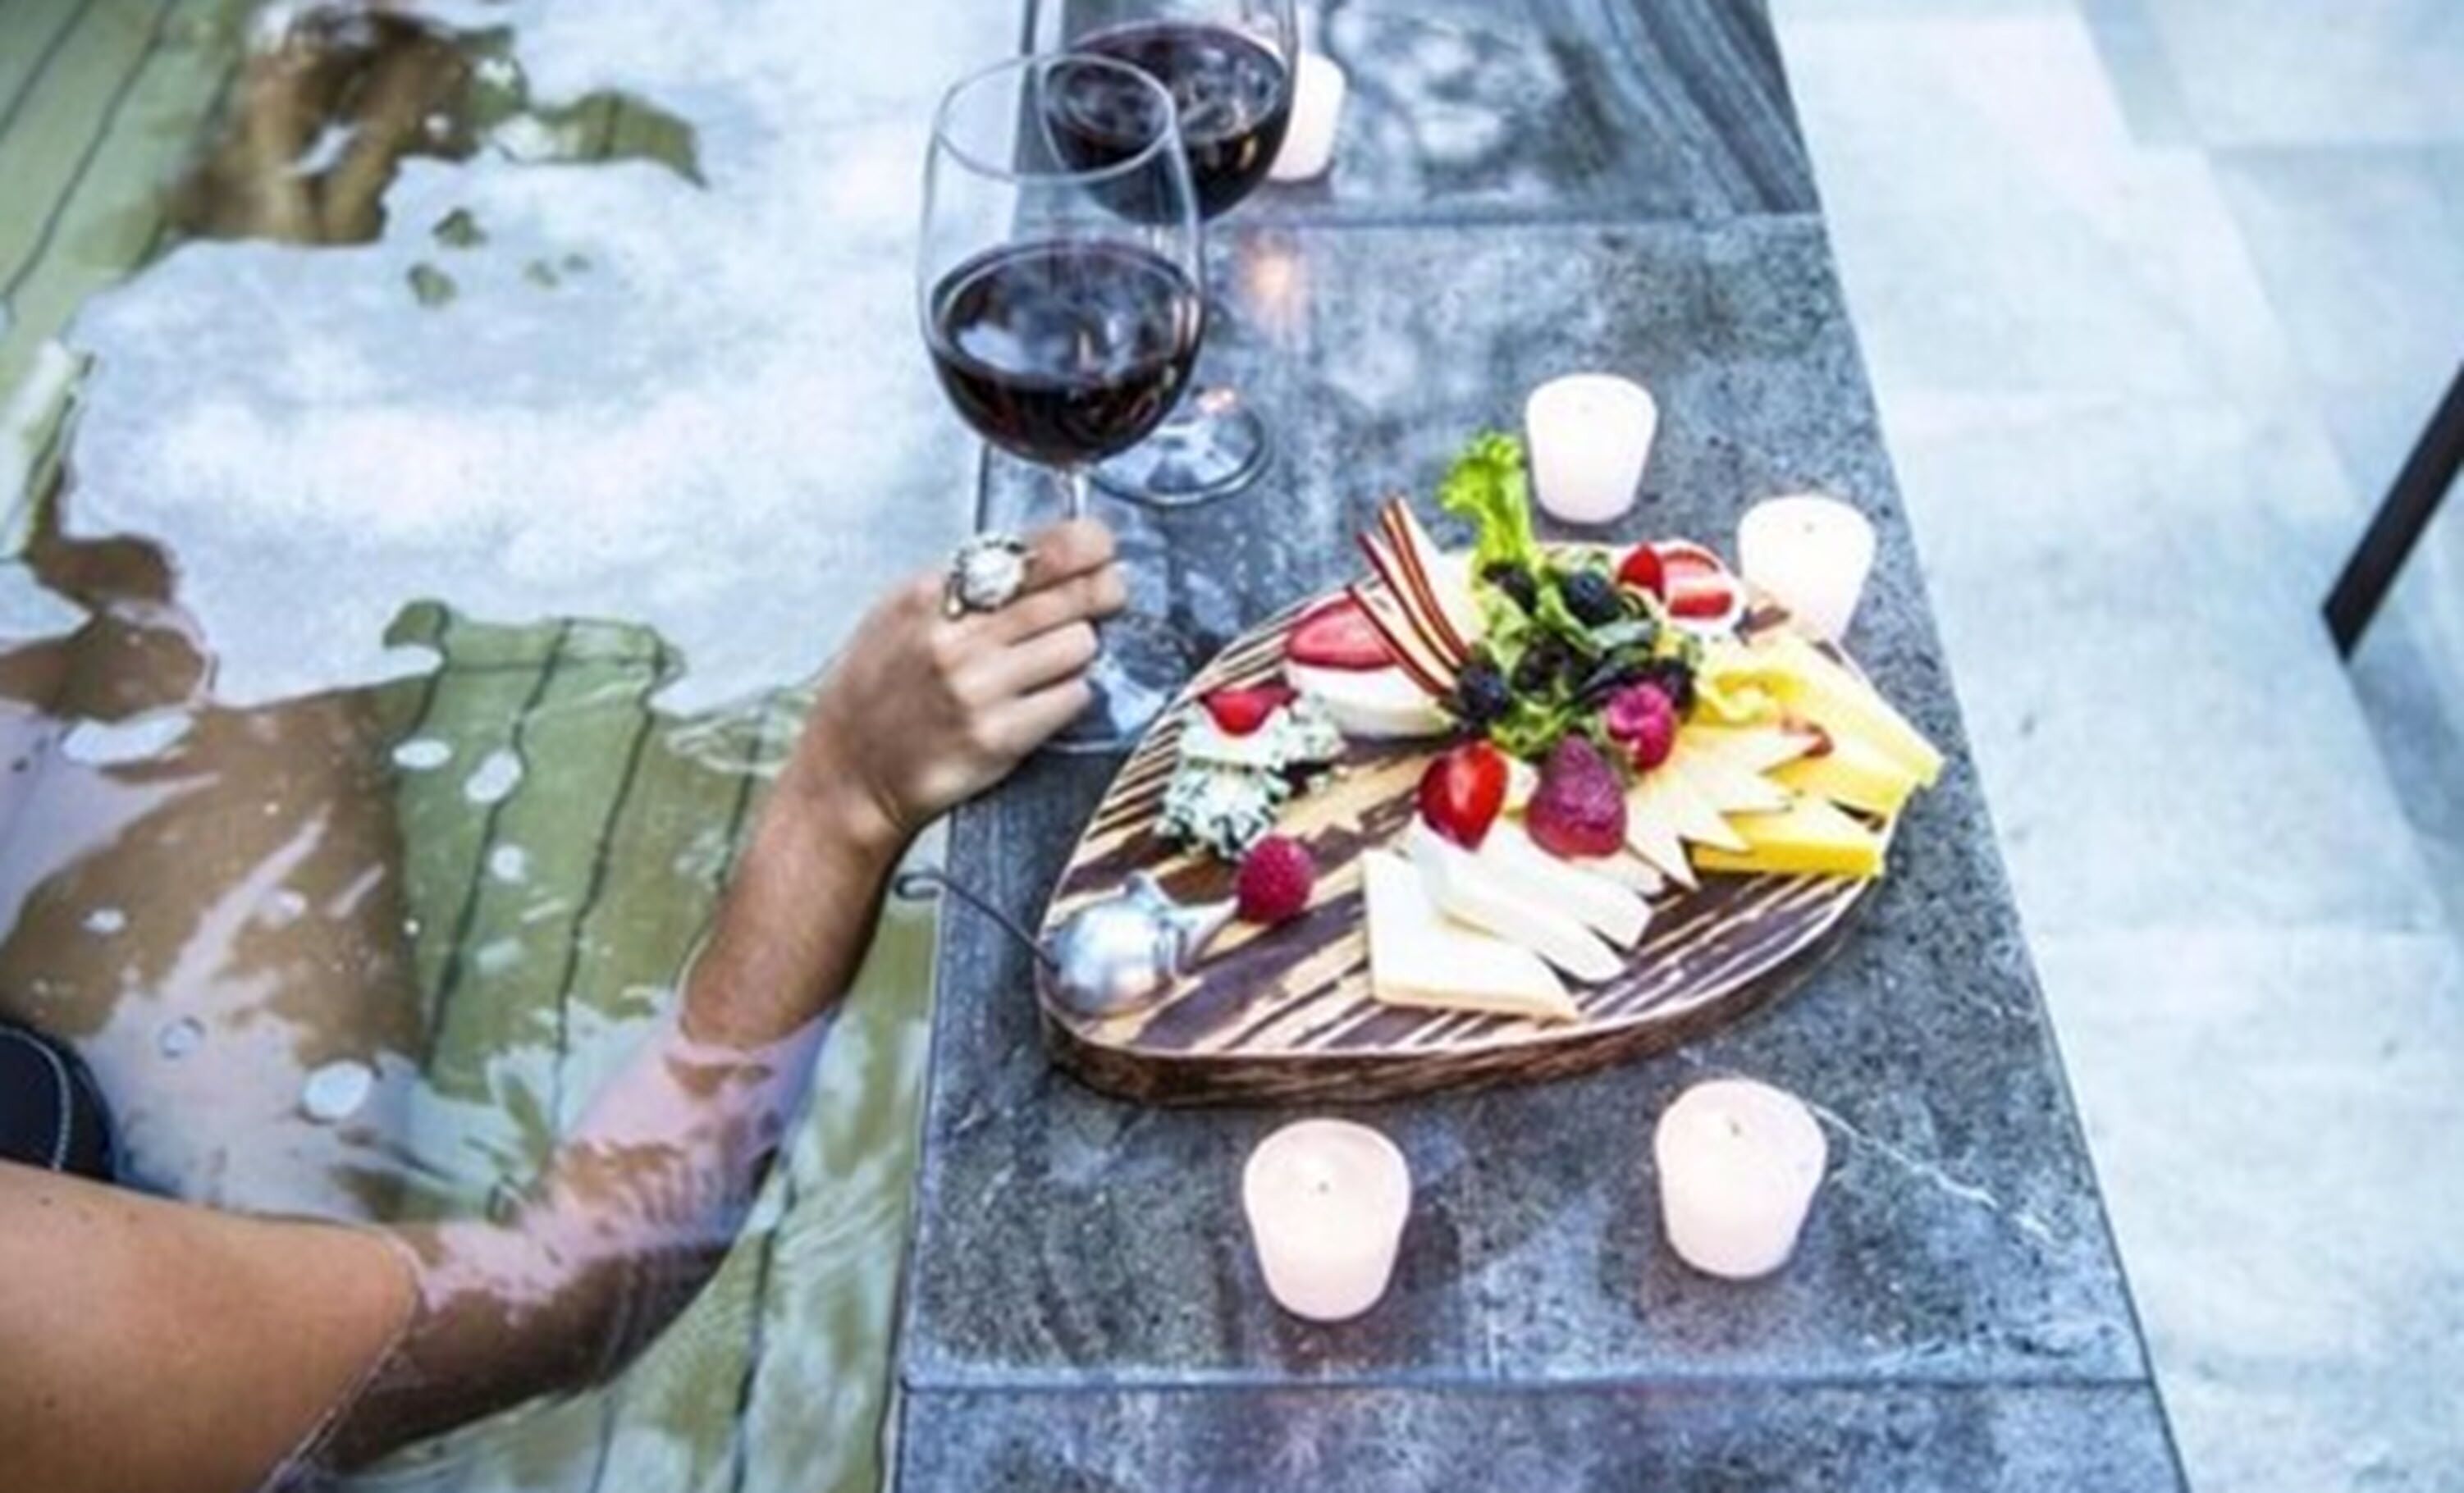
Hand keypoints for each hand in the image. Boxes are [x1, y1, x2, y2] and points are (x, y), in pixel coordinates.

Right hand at [793, 520, 1127, 846]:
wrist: (850, 774)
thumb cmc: (876, 693)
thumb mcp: (899, 615)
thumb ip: (961, 583)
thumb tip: (1039, 555)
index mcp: (930, 596)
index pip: (1032, 552)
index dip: (1083, 544)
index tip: (1101, 546)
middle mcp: (955, 638)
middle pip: (1069, 595)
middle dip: (1101, 590)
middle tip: (1112, 591)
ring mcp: (979, 688)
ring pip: (1079, 644)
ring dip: (1076, 651)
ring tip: (1046, 662)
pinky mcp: (1000, 737)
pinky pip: (1073, 697)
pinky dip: (1067, 697)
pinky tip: (1038, 701)